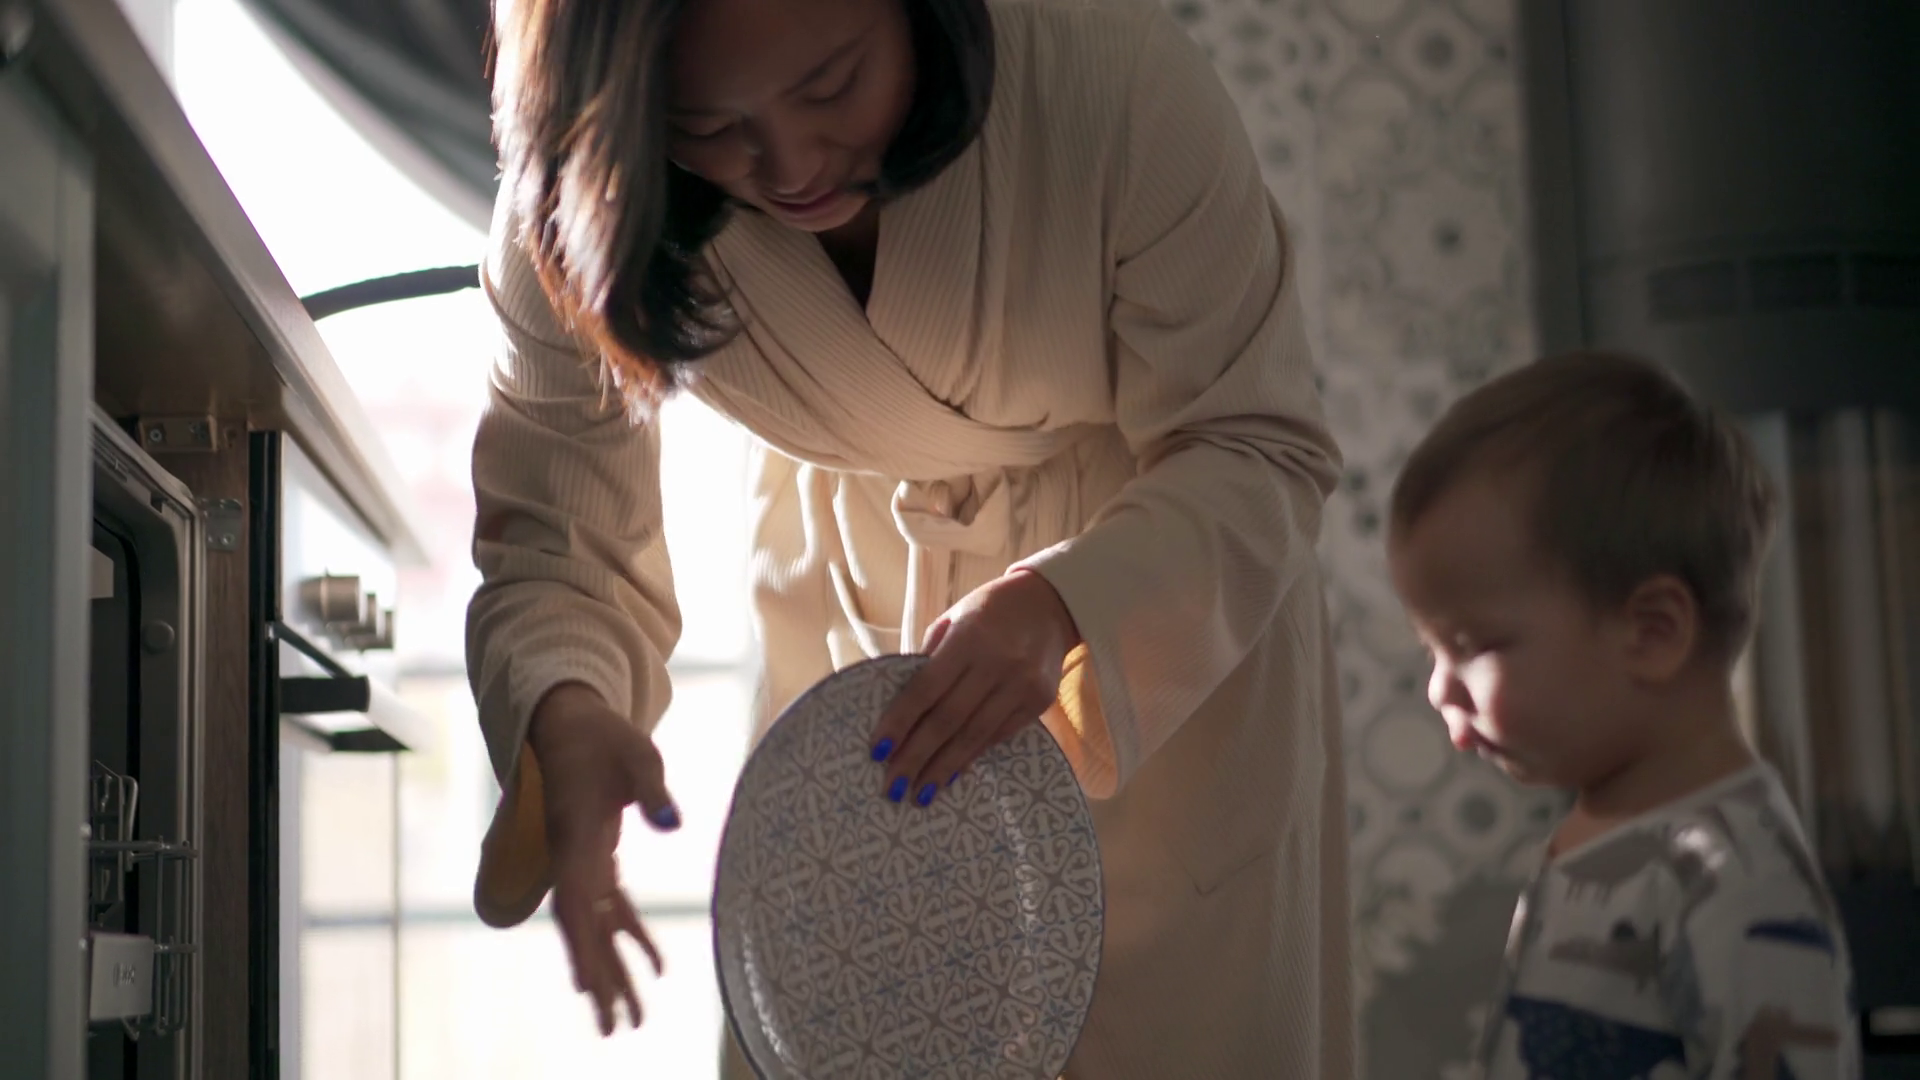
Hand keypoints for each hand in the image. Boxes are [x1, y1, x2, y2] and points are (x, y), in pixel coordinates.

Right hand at [527, 683, 680, 1035]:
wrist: (569, 722)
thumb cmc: (602, 735)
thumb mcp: (635, 753)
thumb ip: (652, 788)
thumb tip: (671, 823)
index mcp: (575, 836)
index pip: (574, 899)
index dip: (582, 943)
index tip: (587, 986)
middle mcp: (572, 859)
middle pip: (582, 929)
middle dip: (597, 979)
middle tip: (613, 1029)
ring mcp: (581, 862)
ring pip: (594, 927)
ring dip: (610, 971)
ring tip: (627, 1021)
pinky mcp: (594, 859)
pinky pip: (610, 908)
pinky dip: (630, 937)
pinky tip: (655, 967)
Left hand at [869, 569, 1080, 805]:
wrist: (1050, 604)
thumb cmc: (988, 611)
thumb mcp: (952, 620)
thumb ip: (930, 660)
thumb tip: (900, 709)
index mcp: (968, 638)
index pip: (926, 689)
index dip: (899, 722)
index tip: (877, 751)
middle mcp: (997, 663)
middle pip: (948, 719)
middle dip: (916, 756)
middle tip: (893, 788)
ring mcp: (1022, 685)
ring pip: (975, 735)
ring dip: (943, 768)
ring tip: (920, 794)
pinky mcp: (1039, 702)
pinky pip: (999, 736)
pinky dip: (972, 757)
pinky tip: (951, 774)